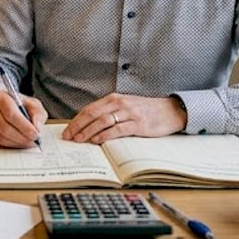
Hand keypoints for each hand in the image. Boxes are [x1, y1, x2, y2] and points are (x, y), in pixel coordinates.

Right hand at [0, 91, 47, 148]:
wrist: (4, 108)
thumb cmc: (19, 106)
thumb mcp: (32, 104)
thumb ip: (38, 113)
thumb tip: (36, 126)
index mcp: (0, 97)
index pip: (10, 113)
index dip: (24, 126)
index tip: (35, 133)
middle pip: (5, 127)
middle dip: (22, 137)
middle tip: (33, 140)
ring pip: (0, 137)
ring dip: (17, 143)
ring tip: (28, 142)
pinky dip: (10, 146)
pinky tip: (19, 143)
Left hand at [62, 93, 186, 143]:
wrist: (170, 110)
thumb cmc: (146, 111)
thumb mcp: (126, 107)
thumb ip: (110, 113)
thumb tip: (89, 126)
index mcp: (114, 99)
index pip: (90, 109)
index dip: (76, 120)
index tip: (67, 130)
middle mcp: (120, 103)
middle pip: (92, 114)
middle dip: (78, 126)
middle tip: (68, 137)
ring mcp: (129, 113)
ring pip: (102, 121)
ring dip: (88, 131)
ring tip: (79, 140)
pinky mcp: (138, 124)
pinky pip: (118, 129)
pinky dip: (105, 135)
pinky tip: (97, 140)